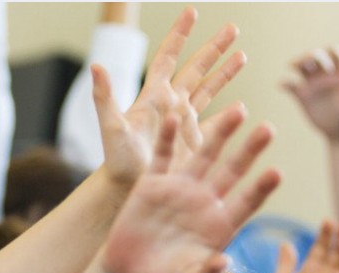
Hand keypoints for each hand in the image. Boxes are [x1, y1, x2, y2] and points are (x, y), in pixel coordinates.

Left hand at [96, 7, 245, 185]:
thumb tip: (96, 66)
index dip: (179, 34)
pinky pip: (214, 123)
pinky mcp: (193, 142)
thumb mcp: (111, 125)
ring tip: (242, 55)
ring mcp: (184, 122)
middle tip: (233, 27)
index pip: (168, 57)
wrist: (126, 188)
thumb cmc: (116, 159)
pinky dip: (229, 114)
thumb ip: (104, 95)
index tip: (191, 12)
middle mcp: (171, 104)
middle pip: (196, 67)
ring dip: (225, 73)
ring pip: (209, 90)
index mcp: (154, 95)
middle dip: (214, 47)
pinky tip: (241, 105)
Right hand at [102, 109, 280, 272]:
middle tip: (269, 129)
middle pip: (232, 171)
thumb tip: (224, 262)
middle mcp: (204, 202)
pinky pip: (162, 158)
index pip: (247, 202)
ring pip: (205, 156)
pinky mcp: (153, 185)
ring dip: (221, 134)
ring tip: (239, 109)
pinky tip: (174, 118)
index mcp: (220, 225)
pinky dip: (167, 139)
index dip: (260, 188)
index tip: (276, 173)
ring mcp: (180, 190)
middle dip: (250, 150)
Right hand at [282, 47, 338, 140]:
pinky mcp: (302, 95)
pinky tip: (281, 85)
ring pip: (303, 67)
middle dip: (309, 56)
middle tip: (304, 61)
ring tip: (291, 65)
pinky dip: (285, 84)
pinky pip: (291, 85)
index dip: (331, 52)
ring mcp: (313, 84)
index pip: (336, 54)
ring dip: (297, 63)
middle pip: (316, 57)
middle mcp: (325, 74)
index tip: (327, 58)